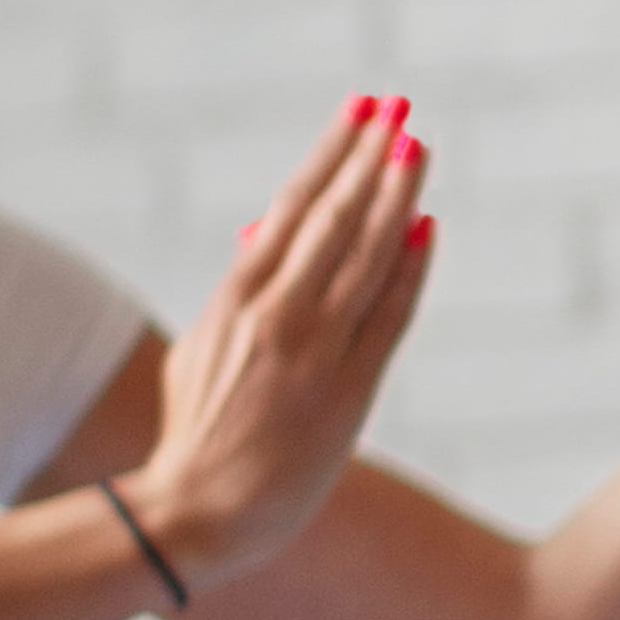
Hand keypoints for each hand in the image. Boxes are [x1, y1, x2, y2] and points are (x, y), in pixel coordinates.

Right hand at [120, 98, 437, 593]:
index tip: (359, 110)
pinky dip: (408, 270)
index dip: (330, 155)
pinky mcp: (345, 391)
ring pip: (363, 254)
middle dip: (366, 156)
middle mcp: (275, 313)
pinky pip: (386, 317)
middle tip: (397, 106)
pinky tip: (425, 229)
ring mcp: (312, 350)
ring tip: (416, 145)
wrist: (194, 513)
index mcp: (235, 299)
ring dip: (393, 195)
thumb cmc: (194, 436)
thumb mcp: (200, 352)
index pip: (291, 206)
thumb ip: (232, 297)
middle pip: (332, 216)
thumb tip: (258, 237)